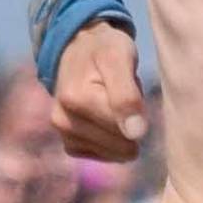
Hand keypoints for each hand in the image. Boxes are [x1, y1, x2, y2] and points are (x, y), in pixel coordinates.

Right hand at [50, 20, 145, 161]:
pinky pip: (103, 154)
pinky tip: (110, 119)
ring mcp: (63, 134)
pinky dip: (114, 141)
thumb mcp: (120, 59)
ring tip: (116, 103)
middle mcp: (63, 120)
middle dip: (132, 122)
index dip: (140, 114)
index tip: (135, 91)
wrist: (79, 49)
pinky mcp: (69, 143)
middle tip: (124, 94)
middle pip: (120, 142)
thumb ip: (127, 95)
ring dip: (124, 131)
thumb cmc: (104, 50)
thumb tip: (135, 134)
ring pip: (114, 150)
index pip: (124, 129)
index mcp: (76, 100)